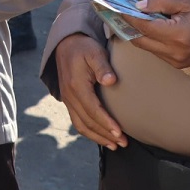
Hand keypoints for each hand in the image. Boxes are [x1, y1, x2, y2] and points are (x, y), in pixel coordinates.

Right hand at [54, 33, 126, 149]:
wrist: (66, 45)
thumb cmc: (84, 48)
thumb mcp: (95, 52)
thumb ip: (103, 67)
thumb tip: (111, 81)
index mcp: (76, 85)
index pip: (92, 109)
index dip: (105, 122)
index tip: (119, 132)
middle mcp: (69, 96)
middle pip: (87, 121)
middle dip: (105, 134)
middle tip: (123, 143)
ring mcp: (67, 100)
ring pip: (80, 125)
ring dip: (97, 137)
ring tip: (114, 145)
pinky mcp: (69, 101)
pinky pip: (77, 121)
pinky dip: (89, 132)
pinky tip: (101, 137)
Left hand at [123, 0, 189, 67]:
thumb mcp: (188, 0)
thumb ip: (161, 1)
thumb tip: (139, 6)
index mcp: (177, 35)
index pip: (142, 26)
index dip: (127, 15)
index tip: (114, 6)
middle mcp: (174, 52)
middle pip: (139, 40)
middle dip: (128, 25)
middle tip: (119, 11)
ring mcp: (176, 62)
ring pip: (146, 47)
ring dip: (139, 33)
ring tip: (134, 17)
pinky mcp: (179, 65)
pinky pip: (156, 52)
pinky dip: (150, 40)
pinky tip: (151, 28)